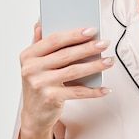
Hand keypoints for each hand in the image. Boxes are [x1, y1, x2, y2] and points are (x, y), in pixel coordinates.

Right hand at [10, 24, 113, 138]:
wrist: (33, 115)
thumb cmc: (39, 83)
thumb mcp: (35, 63)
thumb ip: (39, 43)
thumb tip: (41, 23)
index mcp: (28, 55)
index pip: (54, 40)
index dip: (74, 34)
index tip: (92, 30)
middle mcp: (31, 69)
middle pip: (66, 55)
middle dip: (88, 48)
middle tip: (105, 43)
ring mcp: (40, 85)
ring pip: (74, 71)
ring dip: (95, 65)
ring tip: (110, 61)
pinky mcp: (50, 99)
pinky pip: (77, 92)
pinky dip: (93, 91)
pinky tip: (105, 88)